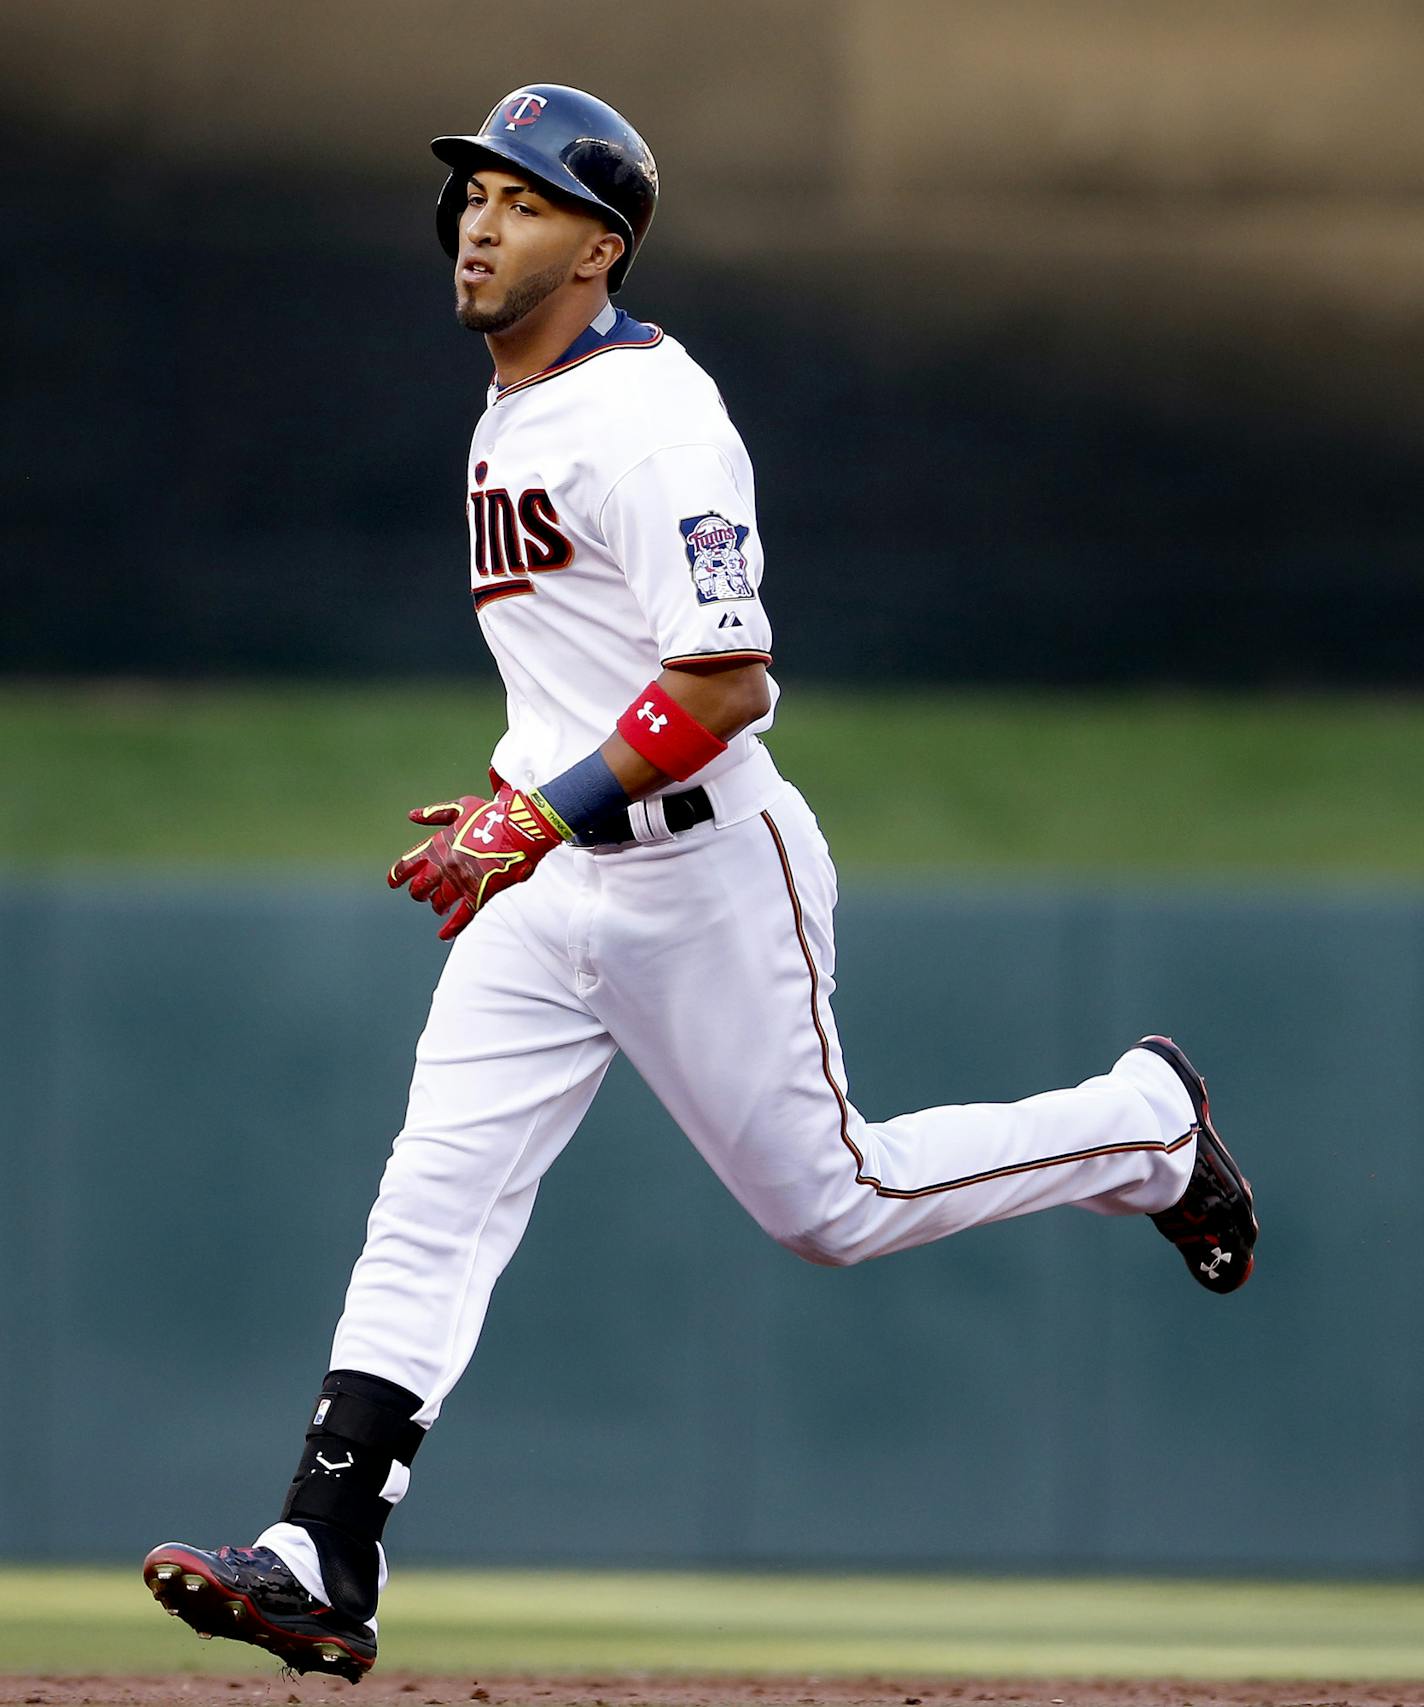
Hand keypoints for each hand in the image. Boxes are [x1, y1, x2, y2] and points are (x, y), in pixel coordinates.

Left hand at [388, 785, 563, 939]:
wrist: (521, 830)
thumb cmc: (493, 815)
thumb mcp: (462, 807)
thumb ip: (435, 813)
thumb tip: (411, 816)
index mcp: (439, 844)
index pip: (408, 864)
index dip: (397, 875)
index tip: (392, 883)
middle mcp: (446, 865)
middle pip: (420, 887)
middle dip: (418, 892)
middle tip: (421, 895)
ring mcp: (462, 881)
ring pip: (439, 902)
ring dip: (436, 905)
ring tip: (439, 907)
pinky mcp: (479, 894)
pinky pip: (462, 917)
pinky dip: (451, 928)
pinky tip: (443, 935)